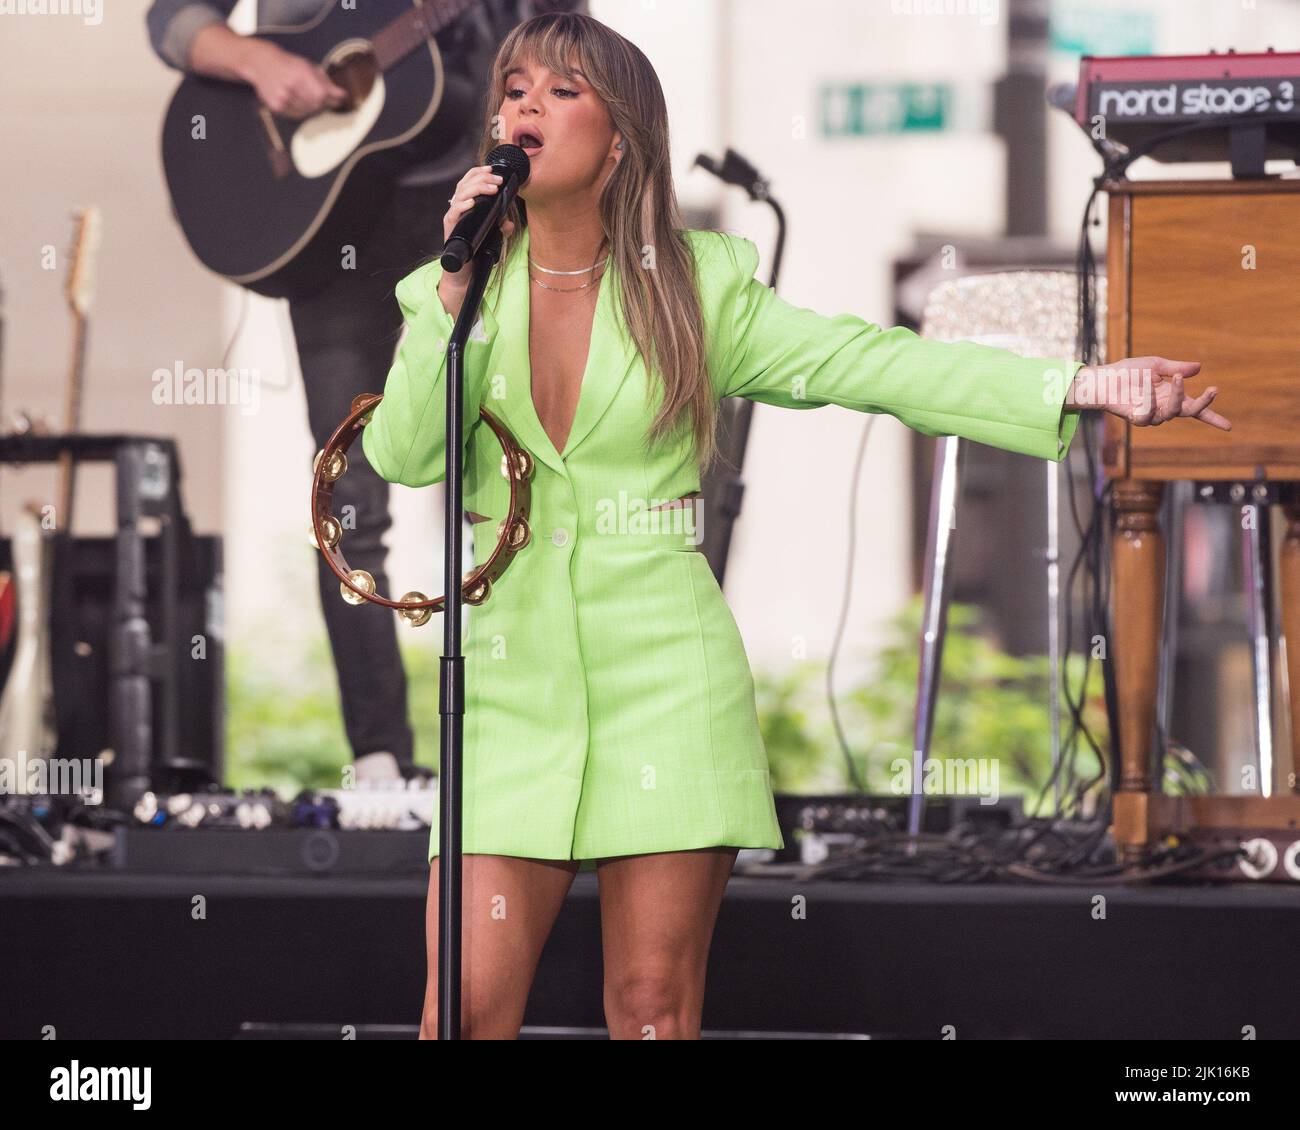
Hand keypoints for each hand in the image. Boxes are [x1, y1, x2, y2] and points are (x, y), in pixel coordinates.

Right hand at [240, 40, 347, 118]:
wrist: (261, 63)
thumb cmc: (288, 64)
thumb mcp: (308, 66)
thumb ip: (326, 81)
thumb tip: (343, 95)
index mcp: (300, 73)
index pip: (322, 94)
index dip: (332, 100)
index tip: (338, 99)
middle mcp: (290, 85)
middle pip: (316, 105)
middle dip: (323, 103)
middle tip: (322, 98)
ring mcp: (282, 97)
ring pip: (307, 112)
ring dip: (312, 107)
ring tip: (307, 96)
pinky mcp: (276, 106)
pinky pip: (296, 115)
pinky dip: (302, 111)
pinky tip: (298, 101)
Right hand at [436, 165, 517, 315]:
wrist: (465, 273)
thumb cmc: (476, 253)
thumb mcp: (493, 238)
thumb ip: (500, 229)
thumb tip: (508, 223)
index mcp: (466, 206)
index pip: (469, 181)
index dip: (479, 173)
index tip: (493, 170)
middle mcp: (458, 209)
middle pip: (465, 183)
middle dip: (482, 178)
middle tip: (497, 180)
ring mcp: (454, 217)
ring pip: (460, 194)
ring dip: (477, 188)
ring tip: (492, 188)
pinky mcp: (450, 228)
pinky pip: (454, 212)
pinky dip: (463, 205)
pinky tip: (472, 202)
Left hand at [1068, 356, 1230, 431]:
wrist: (1104, 379)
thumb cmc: (1128, 371)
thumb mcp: (1156, 365)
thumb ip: (1177, 368)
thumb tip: (1199, 368)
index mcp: (1172, 395)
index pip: (1196, 409)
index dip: (1211, 417)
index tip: (1228, 427)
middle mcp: (1164, 407)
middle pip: (1190, 412)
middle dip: (1204, 403)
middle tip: (1213, 389)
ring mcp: (1151, 415)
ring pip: (1172, 412)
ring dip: (1175, 395)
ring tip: (1165, 380)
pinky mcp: (1137, 419)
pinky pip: (1149, 415)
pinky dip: (1149, 400)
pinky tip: (1145, 388)